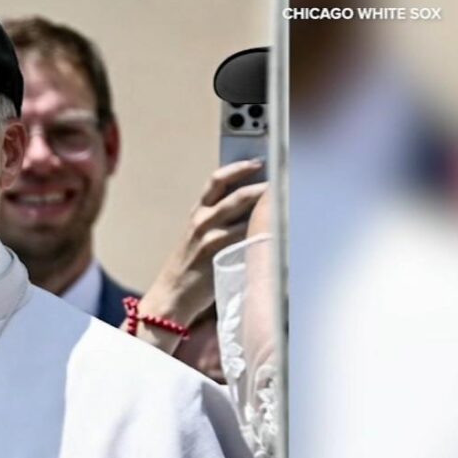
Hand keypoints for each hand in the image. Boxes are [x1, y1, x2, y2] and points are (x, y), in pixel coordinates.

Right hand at [137, 160, 265, 350]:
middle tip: (280, 178)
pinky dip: (264, 231)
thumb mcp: (198, 237)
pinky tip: (278, 229)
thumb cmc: (190, 269)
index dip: (238, 168)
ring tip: (285, 200)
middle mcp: (201, 220)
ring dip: (267, 205)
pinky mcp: (219, 254)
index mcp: (197, 213)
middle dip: (260, 184)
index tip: (258, 161)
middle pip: (235, 193)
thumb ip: (219, 221)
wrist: (172, 296)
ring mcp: (210, 236)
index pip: (216, 180)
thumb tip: (253, 206)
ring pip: (245, 212)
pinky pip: (247, 236)